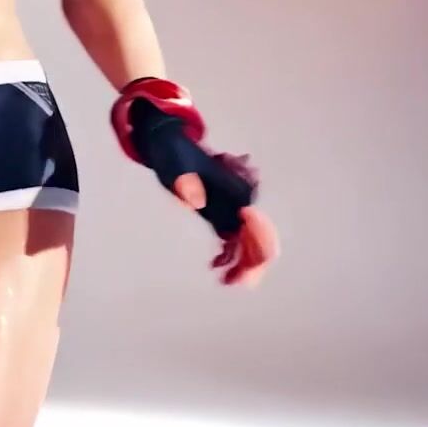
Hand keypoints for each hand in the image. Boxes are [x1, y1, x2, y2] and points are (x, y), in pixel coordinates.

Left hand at [171, 152, 279, 286]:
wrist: (169, 145)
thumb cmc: (174, 153)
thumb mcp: (175, 165)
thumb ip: (185, 181)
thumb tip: (196, 201)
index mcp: (232, 191)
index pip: (255, 222)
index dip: (257, 242)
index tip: (242, 261)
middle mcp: (237, 202)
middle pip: (258, 237)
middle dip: (254, 263)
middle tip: (233, 282)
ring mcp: (230, 210)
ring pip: (249, 244)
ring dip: (244, 265)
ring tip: (226, 281)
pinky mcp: (220, 215)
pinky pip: (235, 241)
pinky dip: (232, 258)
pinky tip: (218, 269)